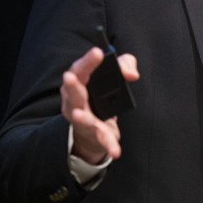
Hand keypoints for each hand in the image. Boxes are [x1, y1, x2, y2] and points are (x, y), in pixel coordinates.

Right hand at [60, 47, 139, 164]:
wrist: (96, 125)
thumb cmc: (101, 93)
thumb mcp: (115, 74)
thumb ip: (125, 65)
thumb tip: (132, 74)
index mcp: (79, 82)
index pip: (79, 68)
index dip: (87, 60)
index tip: (98, 52)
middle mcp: (75, 100)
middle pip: (73, 92)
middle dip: (71, 85)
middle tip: (70, 77)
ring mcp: (81, 119)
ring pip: (80, 118)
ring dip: (80, 116)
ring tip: (80, 114)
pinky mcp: (94, 134)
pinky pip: (101, 140)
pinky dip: (108, 145)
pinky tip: (116, 151)